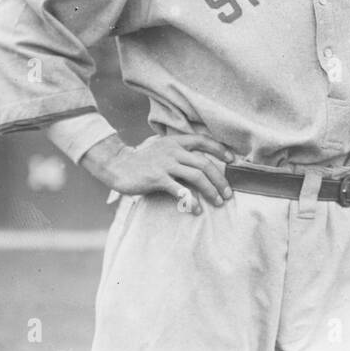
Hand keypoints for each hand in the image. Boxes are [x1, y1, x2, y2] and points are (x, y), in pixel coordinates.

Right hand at [82, 133, 235, 214]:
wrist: (117, 166)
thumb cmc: (142, 160)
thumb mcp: (162, 149)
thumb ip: (179, 153)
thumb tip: (201, 164)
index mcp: (175, 141)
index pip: (203, 141)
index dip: (220, 150)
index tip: (233, 160)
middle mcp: (173, 150)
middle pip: (205, 163)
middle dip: (220, 179)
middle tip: (227, 193)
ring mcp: (165, 164)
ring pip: (197, 176)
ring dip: (211, 191)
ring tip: (217, 201)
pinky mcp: (157, 178)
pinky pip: (180, 190)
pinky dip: (191, 201)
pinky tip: (196, 209)